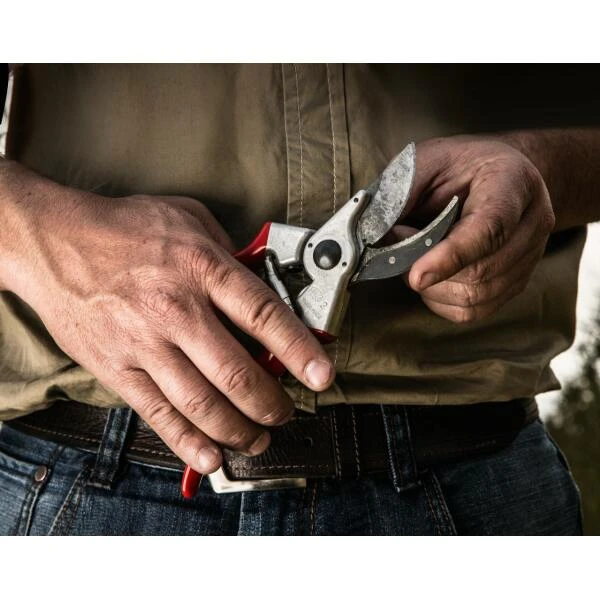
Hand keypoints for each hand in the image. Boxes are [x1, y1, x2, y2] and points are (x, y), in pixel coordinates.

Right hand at [0, 162, 334, 473]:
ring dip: (239, 430)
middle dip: (272, 403)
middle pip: (237, 373)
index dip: (299, 349)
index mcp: (201, 268)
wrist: (55, 242)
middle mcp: (176, 309)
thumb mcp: (189, 218)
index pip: (263, 314)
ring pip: (203, 404)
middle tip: (287, 411)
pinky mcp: (118, 368)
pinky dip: (188, 442)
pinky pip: (159, 415)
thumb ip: (230, 250)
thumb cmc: (125, 228)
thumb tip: (263, 278)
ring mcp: (145, 343)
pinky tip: (211, 456)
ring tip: (258, 438)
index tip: (322, 375)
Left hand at [398, 136, 555, 322]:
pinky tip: (432, 277)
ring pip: (476, 297)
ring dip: (432, 287)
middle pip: (481, 272)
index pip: (489, 229)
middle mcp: (532, 222)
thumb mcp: (426, 160)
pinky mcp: (517, 282)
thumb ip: (402, 193)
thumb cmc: (460, 166)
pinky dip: (442, 300)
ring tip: (417, 258)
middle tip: (402, 246)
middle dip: (429, 269)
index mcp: (513, 182)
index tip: (415, 275)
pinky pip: (475, 310)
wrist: (499, 173)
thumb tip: (374, 235)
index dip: (451, 256)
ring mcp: (530, 256)